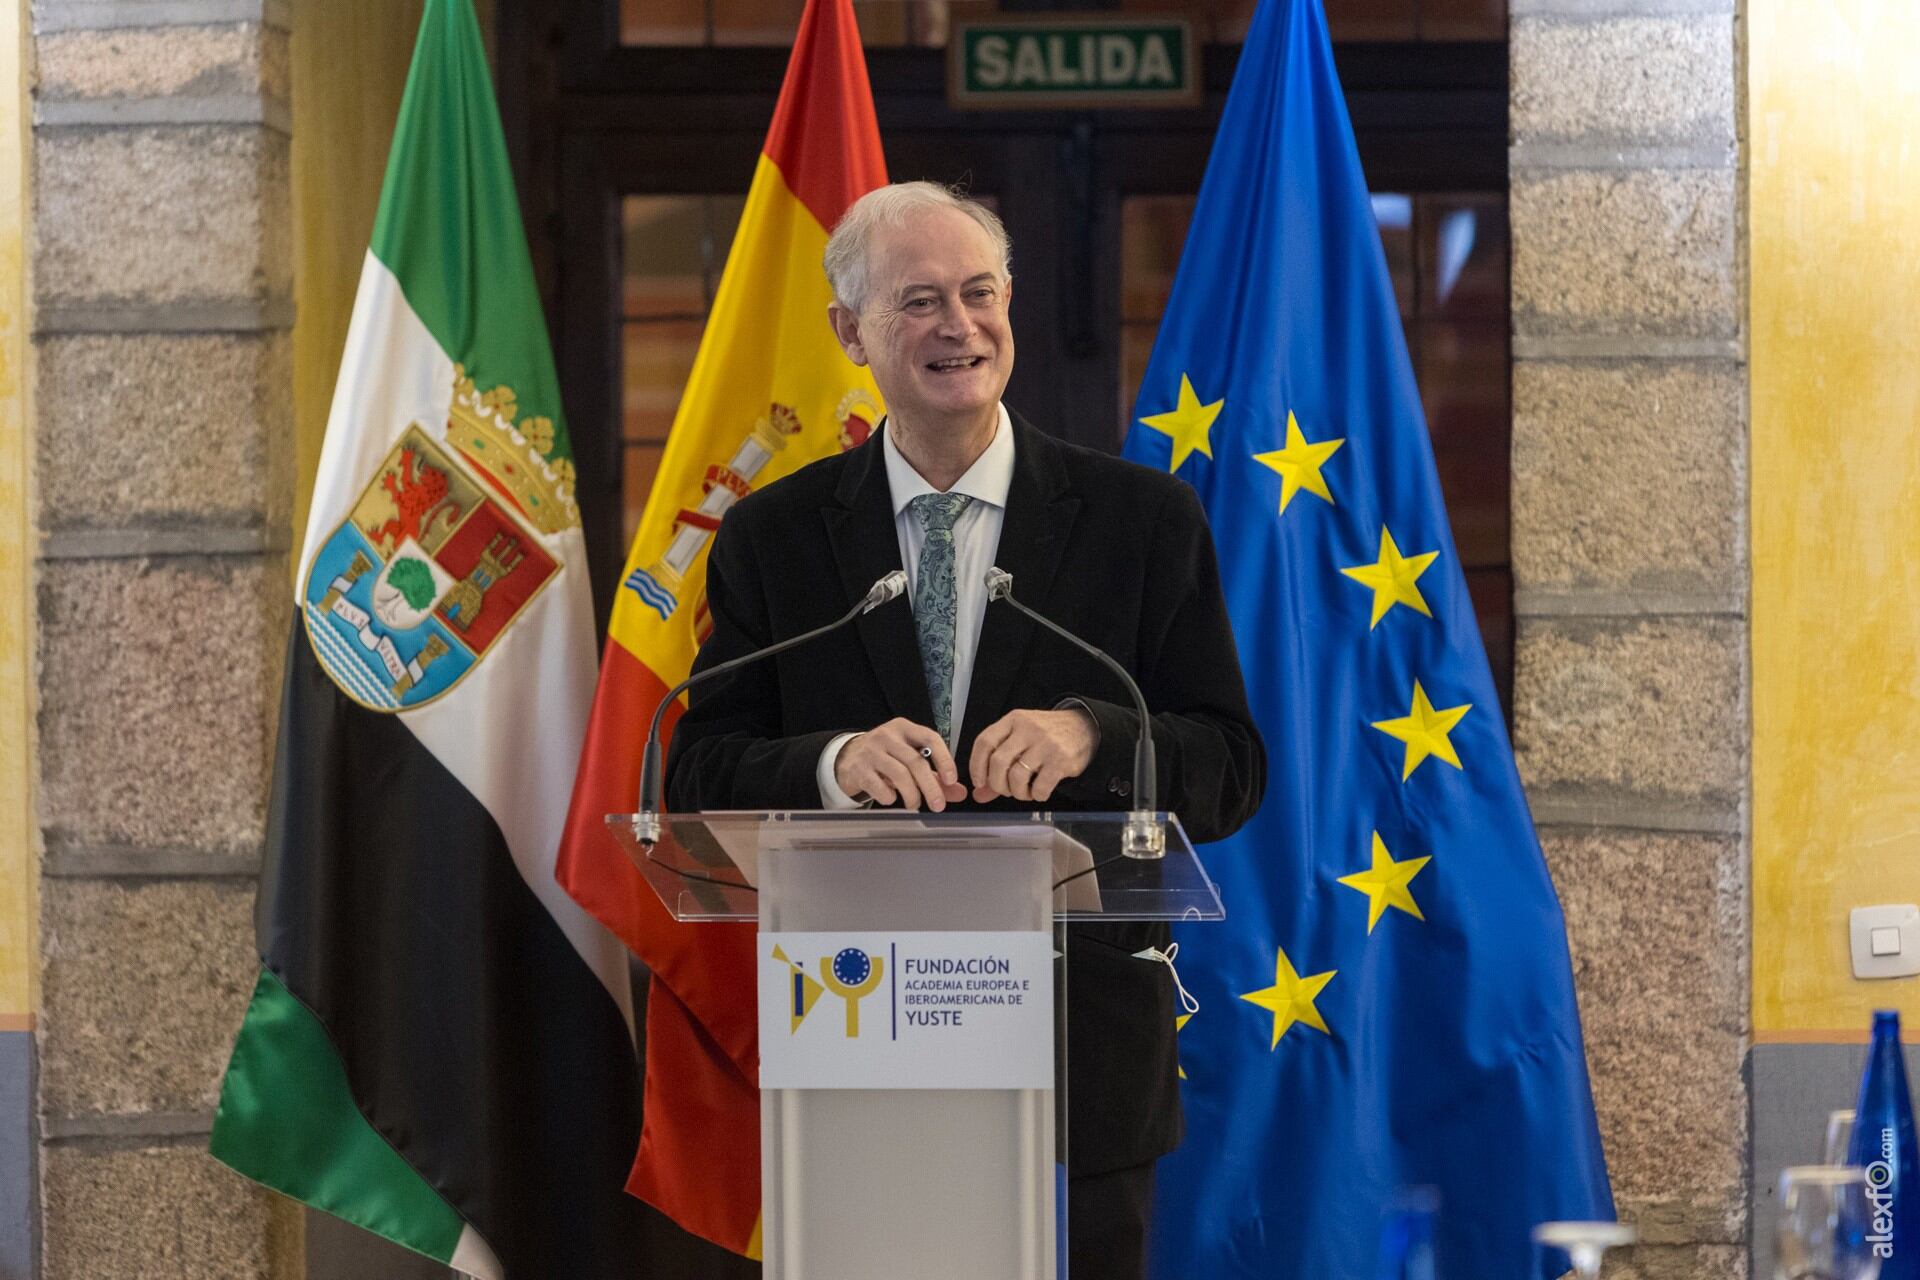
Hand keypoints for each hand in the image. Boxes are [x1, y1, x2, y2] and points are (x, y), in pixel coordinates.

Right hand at [834, 718, 968, 811]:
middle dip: (930, 786)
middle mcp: (887, 736)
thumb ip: (935, 775)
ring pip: (899, 774)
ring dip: (912, 795)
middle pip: (915, 761)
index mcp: (904, 728)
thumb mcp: (909, 759)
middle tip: (938, 805)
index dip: (944, 759)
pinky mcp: (858, 769)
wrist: (847, 757)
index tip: (951, 780)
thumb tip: (960, 792)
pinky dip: (889, 797)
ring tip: (915, 805)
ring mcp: (871, 752)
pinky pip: (879, 787)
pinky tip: (891, 799)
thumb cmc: (885, 757)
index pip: (930, 738)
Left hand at [968, 708, 1097, 803]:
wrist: (1085, 728)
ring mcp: (1044, 744)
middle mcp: (1027, 729)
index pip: (984, 742)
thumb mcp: (1021, 739)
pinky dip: (1036, 796)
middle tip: (1005, 790)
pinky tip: (1039, 792)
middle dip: (997, 784)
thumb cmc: (1047, 735)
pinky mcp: (1060, 760)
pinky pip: (1040, 787)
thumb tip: (979, 794)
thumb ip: (999, 764)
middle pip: (998, 762)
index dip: (976, 766)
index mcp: (1013, 720)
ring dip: (1017, 793)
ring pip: (1016, 777)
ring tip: (1024, 792)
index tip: (979, 782)